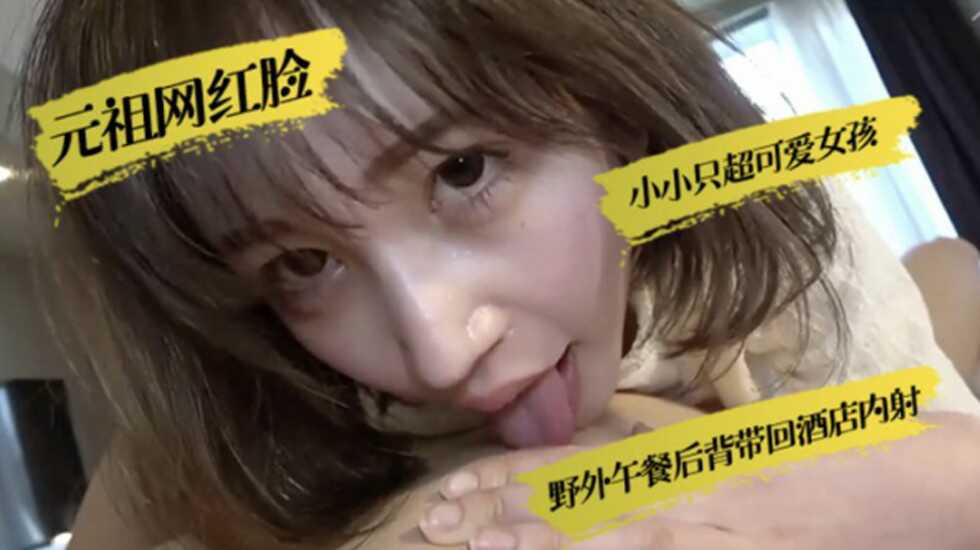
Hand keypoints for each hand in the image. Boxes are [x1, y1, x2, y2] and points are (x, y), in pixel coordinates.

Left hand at [417, 413, 979, 549]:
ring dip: (532, 541)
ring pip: (602, 534)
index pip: (572, 464)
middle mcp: (683, 487)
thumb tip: (623, 471)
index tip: (451, 488)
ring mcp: (710, 527)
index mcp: (678, 456)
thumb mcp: (744, 451)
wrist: (927, 489)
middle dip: (496, 514)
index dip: (506, 476)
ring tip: (468, 545)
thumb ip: (678, 463)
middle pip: (571, 500)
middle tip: (430, 523)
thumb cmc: (840, 458)